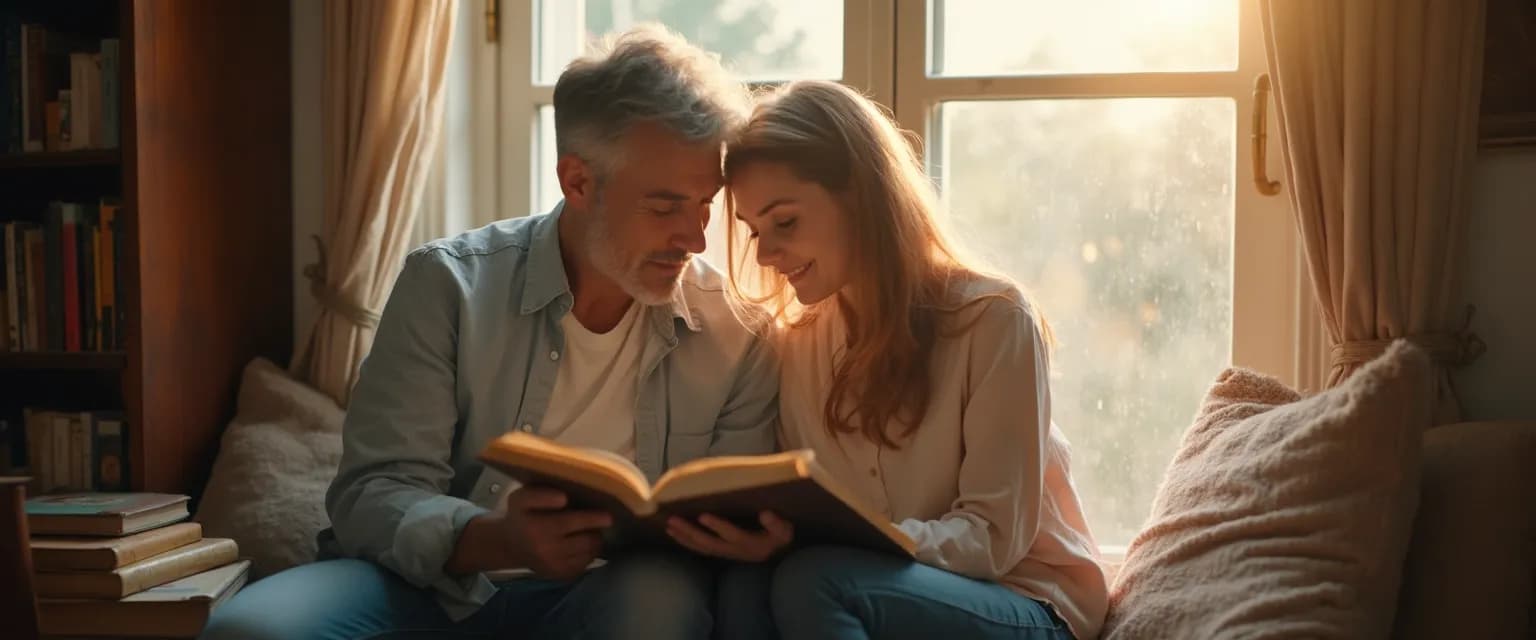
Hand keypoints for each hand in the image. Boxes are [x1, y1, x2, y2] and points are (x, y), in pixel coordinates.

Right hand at [450, 487, 611, 580]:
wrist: (511, 546)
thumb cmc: (521, 516)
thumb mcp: (521, 498)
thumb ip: (540, 495)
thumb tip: (563, 498)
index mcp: (535, 526)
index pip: (567, 521)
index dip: (586, 517)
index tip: (597, 512)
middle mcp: (545, 548)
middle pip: (587, 536)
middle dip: (598, 524)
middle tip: (607, 516)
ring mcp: (555, 565)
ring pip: (591, 548)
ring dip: (595, 536)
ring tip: (590, 528)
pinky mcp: (562, 575)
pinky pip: (588, 560)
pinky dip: (590, 550)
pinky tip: (582, 542)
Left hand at [666, 511, 792, 562]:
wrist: (776, 552)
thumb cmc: (779, 536)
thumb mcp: (784, 531)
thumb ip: (776, 524)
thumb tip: (765, 513)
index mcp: (751, 544)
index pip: (733, 535)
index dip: (718, 526)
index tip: (703, 515)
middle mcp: (736, 551)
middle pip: (710, 544)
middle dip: (690, 532)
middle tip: (673, 520)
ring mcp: (726, 553)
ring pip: (702, 548)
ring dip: (684, 537)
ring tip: (669, 525)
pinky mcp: (720, 552)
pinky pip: (700, 549)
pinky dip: (686, 541)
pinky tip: (673, 532)